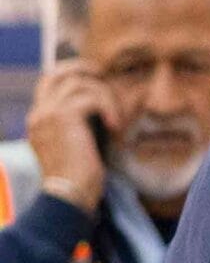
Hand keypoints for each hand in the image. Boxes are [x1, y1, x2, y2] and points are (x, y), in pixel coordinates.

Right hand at [26, 66, 112, 211]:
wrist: (68, 194)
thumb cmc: (78, 179)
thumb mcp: (77, 146)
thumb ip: (81, 126)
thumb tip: (104, 111)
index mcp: (39, 120)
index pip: (49, 83)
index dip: (72, 74)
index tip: (96, 78)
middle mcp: (38, 113)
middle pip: (58, 73)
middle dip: (83, 68)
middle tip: (105, 76)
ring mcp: (48, 114)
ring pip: (81, 83)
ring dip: (106, 96)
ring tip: (116, 120)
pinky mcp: (63, 117)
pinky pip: (92, 97)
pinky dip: (109, 108)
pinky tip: (115, 128)